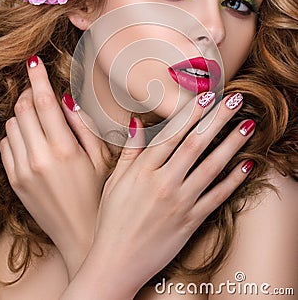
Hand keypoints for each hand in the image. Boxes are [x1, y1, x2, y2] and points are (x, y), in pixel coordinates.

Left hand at [0, 56, 110, 278]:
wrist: (79, 235)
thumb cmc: (98, 195)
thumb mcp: (102, 158)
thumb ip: (85, 126)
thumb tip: (67, 99)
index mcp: (64, 150)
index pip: (44, 103)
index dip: (38, 79)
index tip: (34, 63)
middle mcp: (38, 158)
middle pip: (23, 110)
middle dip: (31, 93)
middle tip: (41, 90)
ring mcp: (22, 171)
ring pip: (11, 125)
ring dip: (23, 114)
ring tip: (40, 119)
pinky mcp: (14, 181)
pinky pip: (4, 146)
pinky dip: (15, 134)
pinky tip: (32, 138)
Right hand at [62, 92, 254, 299]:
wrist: (116, 263)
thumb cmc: (111, 220)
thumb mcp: (114, 182)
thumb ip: (130, 150)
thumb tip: (137, 121)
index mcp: (143, 171)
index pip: (171, 134)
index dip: (190, 113)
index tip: (206, 96)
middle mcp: (163, 184)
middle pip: (195, 145)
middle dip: (217, 119)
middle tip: (234, 99)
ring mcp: (180, 203)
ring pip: (211, 167)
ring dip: (231, 144)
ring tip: (247, 125)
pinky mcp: (191, 222)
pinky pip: (217, 198)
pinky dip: (233, 181)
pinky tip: (247, 164)